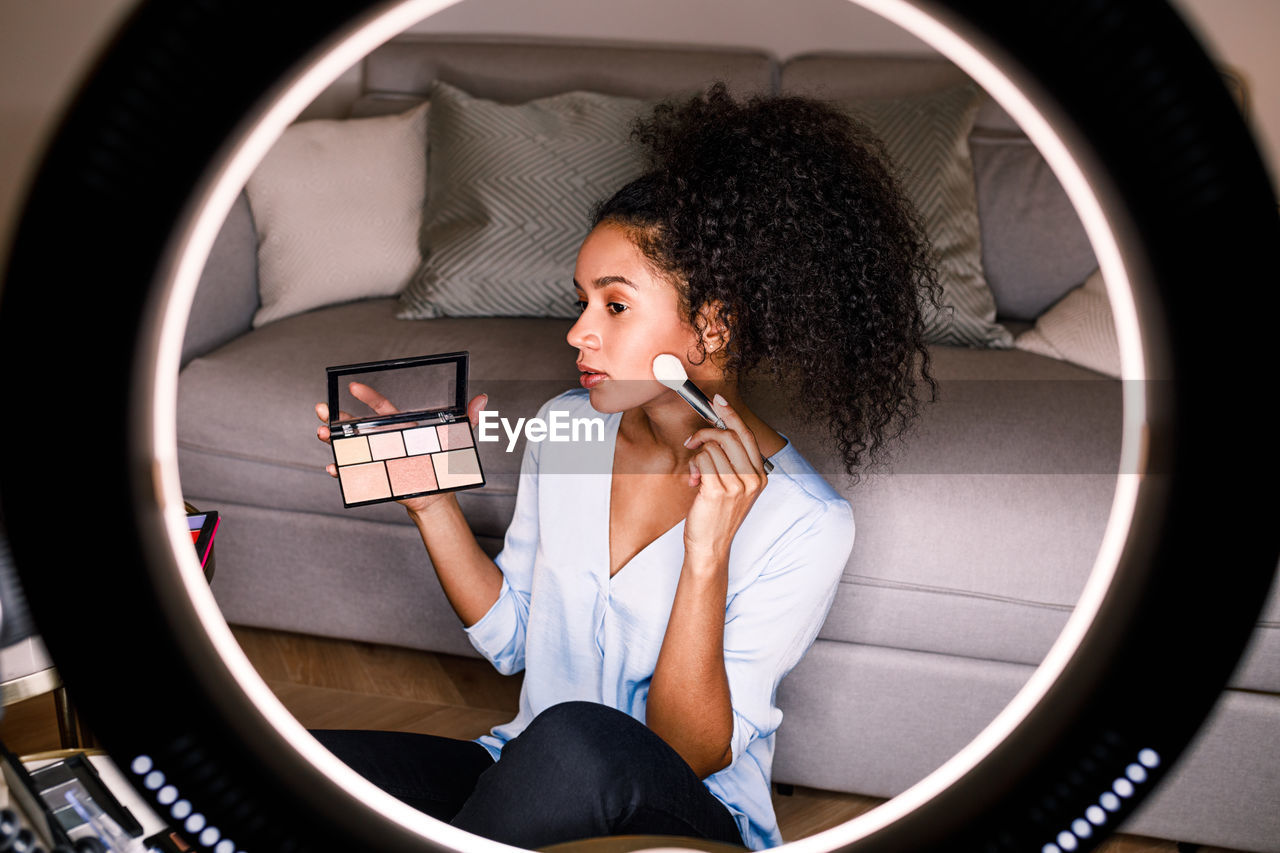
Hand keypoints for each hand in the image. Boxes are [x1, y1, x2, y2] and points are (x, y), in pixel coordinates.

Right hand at [315, 382, 488, 513]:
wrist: (437, 495)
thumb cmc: (444, 464)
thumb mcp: (456, 440)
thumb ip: (467, 419)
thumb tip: (482, 399)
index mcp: (402, 427)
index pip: (382, 407)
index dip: (368, 395)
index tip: (353, 387)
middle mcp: (385, 439)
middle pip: (358, 424)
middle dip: (337, 416)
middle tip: (322, 410)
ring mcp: (376, 456)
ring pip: (350, 445)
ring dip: (333, 439)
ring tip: (321, 434)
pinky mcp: (373, 475)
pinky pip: (353, 471)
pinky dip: (342, 470)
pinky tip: (333, 467)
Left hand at [681, 394, 767, 566]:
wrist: (710, 546)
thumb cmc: (717, 516)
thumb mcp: (733, 487)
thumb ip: (730, 461)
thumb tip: (717, 432)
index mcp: (760, 475)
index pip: (747, 435)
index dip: (731, 414)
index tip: (718, 400)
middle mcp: (752, 479)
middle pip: (729, 436)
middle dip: (706, 432)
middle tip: (693, 440)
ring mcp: (737, 485)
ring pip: (713, 447)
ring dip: (698, 455)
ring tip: (696, 473)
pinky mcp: (718, 490)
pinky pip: (703, 460)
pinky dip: (694, 466)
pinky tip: (694, 480)